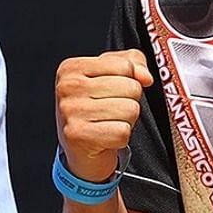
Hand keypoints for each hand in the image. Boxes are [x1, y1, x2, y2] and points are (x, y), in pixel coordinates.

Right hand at [55, 49, 152, 183]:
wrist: (80, 150)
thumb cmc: (95, 110)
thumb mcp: (111, 76)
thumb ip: (133, 63)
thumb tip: (145, 76)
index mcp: (73, 68)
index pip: (125, 65)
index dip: (129, 80)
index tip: (114, 91)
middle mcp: (68, 87)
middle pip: (130, 87)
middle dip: (129, 101)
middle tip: (111, 111)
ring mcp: (71, 111)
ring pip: (129, 109)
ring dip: (126, 121)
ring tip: (109, 123)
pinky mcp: (78, 135)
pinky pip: (122, 132)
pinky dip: (121, 138)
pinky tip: (106, 137)